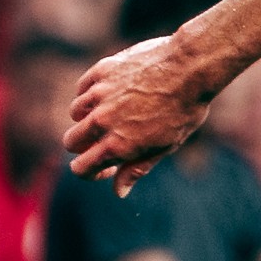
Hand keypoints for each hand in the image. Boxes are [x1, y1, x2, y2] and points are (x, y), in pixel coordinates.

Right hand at [64, 35, 218, 195]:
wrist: (190, 68)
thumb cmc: (184, 110)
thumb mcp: (166, 146)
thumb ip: (138, 168)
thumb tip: (118, 191)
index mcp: (119, 145)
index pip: (81, 168)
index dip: (89, 172)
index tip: (105, 166)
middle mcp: (103, 121)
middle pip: (70, 142)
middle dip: (83, 146)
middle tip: (105, 140)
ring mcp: (99, 95)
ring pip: (75, 114)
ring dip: (88, 118)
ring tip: (113, 113)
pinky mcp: (100, 72)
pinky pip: (82, 89)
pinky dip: (91, 94)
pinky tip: (111, 93)